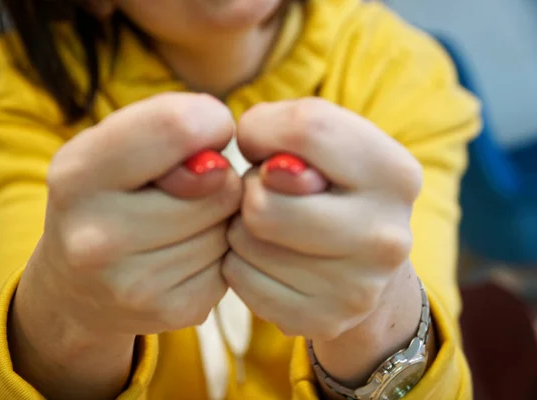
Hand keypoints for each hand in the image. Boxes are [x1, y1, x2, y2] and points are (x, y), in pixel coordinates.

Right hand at [11, 93, 240, 398]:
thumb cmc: (104, 196)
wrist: (75, 285)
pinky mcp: (173, 312)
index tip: (205, 131)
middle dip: (217, 179)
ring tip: (180, 221)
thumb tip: (220, 165)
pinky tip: (186, 252)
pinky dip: (220, 253)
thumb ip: (167, 127)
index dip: (209, 122)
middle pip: (220, 186)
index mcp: (76, 176)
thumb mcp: (113, 145)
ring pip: (230, 226)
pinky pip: (232, 264)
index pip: (176, 126)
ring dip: (220, 217)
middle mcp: (97, 238)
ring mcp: (134, 284)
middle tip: (187, 187)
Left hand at [222, 98, 424, 384]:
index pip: (307, 128)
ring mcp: (356, 288)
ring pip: (243, 241)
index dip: (261, 131)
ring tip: (272, 224)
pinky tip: (267, 255)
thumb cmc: (329, 184)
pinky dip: (239, 261)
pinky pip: (238, 278)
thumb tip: (268, 174)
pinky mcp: (322, 320)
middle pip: (263, 205)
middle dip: (250, 190)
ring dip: (241, 225)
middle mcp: (386, 236)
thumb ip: (291, 128)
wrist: (362, 260)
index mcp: (395, 173)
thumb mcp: (324, 140)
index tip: (261, 146)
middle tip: (268, 192)